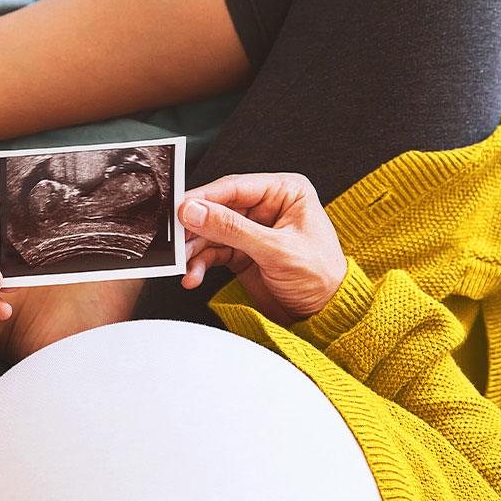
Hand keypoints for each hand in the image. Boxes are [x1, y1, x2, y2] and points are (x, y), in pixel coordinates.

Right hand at [178, 173, 346, 325]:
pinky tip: (193, 275)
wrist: (326, 314)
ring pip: (211, 231)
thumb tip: (194, 211)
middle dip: (195, 226)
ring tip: (182, 263)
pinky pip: (213, 252)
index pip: (235, 187)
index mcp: (285, 191)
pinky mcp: (242, 252)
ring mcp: (252, 230)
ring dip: (194, 248)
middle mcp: (266, 206)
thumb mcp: (276, 250)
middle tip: (174, 239)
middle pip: (218, 208)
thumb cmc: (320, 276)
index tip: (178, 208)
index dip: (204, 197)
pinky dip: (200, 264)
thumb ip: (233, 229)